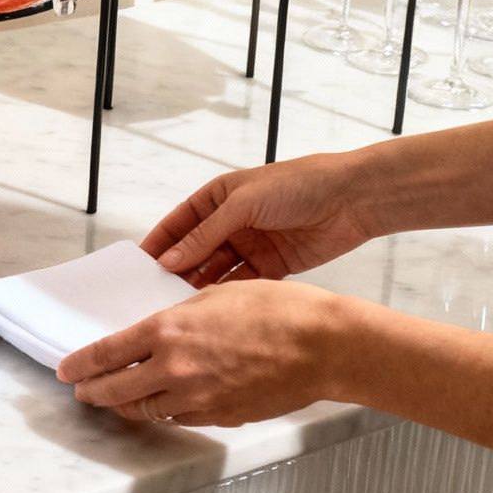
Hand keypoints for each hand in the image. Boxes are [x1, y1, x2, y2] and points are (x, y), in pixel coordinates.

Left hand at [55, 280, 351, 427]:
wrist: (324, 346)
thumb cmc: (277, 310)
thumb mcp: (214, 296)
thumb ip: (176, 317)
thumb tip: (154, 333)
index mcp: (168, 330)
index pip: (106, 354)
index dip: (80, 365)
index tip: (66, 369)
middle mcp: (175, 368)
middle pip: (116, 390)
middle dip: (93, 391)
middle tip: (82, 390)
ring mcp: (197, 397)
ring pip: (145, 410)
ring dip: (126, 406)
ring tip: (115, 400)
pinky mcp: (220, 416)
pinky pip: (179, 417)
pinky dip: (164, 410)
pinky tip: (161, 403)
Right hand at [141, 153, 377, 287]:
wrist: (352, 198)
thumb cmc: (297, 185)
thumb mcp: (243, 203)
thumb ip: (206, 234)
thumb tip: (171, 259)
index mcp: (219, 198)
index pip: (180, 224)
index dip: (160, 243)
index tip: (139, 266)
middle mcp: (232, 223)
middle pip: (196, 251)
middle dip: (179, 270)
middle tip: (158, 293)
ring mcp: (252, 245)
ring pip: (218, 270)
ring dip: (202, 285)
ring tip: (183, 305)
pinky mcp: (273, 266)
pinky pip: (244, 283)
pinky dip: (229, 294)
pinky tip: (215, 308)